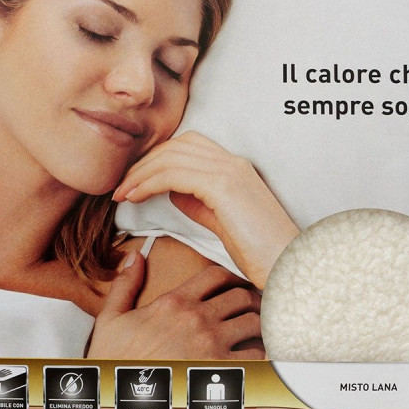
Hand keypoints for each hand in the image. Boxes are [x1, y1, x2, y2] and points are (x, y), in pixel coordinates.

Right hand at [87, 251, 263, 359]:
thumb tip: (135, 256)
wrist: (114, 398)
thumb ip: (126, 283)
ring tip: (260, 330)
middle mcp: (197, 318)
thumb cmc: (112, 361)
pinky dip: (263, 355)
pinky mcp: (219, 371)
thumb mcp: (111, 316)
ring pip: (254, 323)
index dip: (232, 276)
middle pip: (241, 296)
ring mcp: (211, 344)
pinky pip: (256, 356)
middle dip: (251, 300)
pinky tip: (260, 357)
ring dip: (260, 325)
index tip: (236, 285)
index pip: (216, 275)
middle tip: (254, 308)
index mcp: (174, 301)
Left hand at [113, 131, 298, 287]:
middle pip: (175, 145)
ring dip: (140, 174)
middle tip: (121, 185)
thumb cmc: (259, 250)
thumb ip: (198, 201)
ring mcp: (229, 170)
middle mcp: (232, 161)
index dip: (158, 157)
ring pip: (170, 157)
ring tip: (122, 193)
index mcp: (235, 166)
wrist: (288, 264)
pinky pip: (173, 175)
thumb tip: (171, 190)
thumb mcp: (222, 219)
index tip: (136, 180)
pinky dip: (148, 183)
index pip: (188, 144)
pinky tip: (135, 197)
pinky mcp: (223, 186)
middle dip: (143, 163)